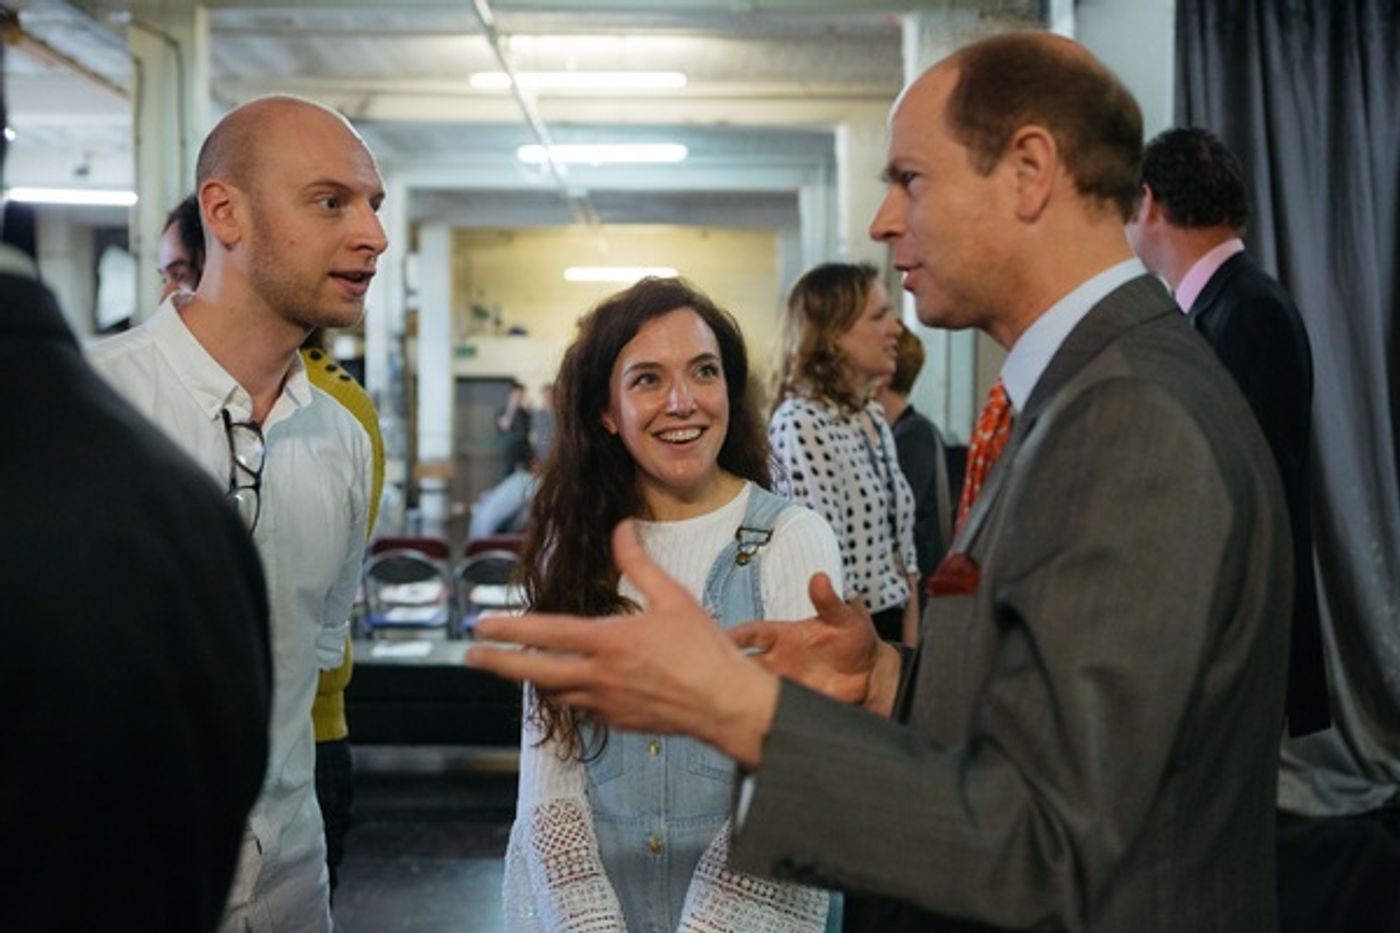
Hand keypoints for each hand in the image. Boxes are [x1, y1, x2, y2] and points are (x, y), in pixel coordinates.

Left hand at [467, 522, 779, 767]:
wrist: (725, 704)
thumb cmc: (704, 651)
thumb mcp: (673, 598)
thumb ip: (639, 564)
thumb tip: (622, 529)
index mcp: (609, 641)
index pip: (545, 634)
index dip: (509, 629)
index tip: (482, 626)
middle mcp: (599, 676)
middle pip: (534, 672)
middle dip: (498, 664)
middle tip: (472, 657)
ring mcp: (605, 703)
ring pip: (553, 693)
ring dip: (531, 679)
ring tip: (514, 668)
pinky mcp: (617, 721)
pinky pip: (580, 708)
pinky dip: (566, 695)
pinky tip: (567, 687)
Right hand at [730, 573, 902, 716]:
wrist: (873, 675)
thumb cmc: (855, 640)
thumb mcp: (845, 618)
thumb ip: (829, 601)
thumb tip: (820, 579)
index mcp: (782, 636)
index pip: (750, 634)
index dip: (734, 637)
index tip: (720, 640)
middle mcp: (777, 660)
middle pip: (743, 665)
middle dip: (729, 669)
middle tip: (716, 675)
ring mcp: (784, 683)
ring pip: (754, 690)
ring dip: (745, 695)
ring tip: (733, 701)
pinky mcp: (794, 704)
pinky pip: (772, 709)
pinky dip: (763, 714)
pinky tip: (758, 719)